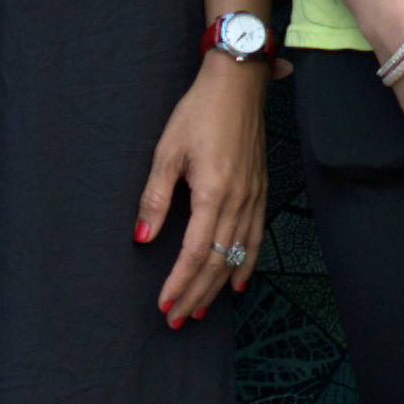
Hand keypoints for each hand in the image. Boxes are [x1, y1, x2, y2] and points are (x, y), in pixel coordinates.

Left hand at [136, 56, 271, 326]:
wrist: (237, 84)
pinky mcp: (260, 190)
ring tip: (202, 310)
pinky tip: (238, 283)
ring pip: (237, 255)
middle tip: (178, 319)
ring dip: (218, 286)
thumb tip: (143, 238)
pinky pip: (255, 238)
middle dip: (196, 294)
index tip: (165, 304)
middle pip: (217, 262)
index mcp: (213, 192)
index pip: (194, 252)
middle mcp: (238, 200)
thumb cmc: (198, 113)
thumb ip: (155, 198)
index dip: (179, 282)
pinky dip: (246, 264)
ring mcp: (254, 197)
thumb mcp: (167, 152)